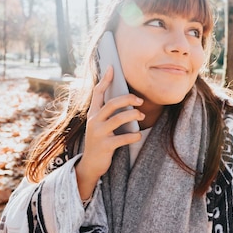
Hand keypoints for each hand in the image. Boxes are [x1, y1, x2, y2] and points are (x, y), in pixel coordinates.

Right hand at [75, 66, 143, 199]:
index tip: (112, 68)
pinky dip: (134, 136)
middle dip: (128, 99)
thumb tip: (124, 99)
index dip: (105, 80)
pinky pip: (123, 138)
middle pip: (112, 104)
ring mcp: (99, 134)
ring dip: (133, 115)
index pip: (98, 93)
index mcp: (92, 114)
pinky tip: (138, 135)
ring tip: (141, 116)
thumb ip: (106, 113)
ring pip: (119, 119)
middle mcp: (94, 121)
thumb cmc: (100, 141)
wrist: (90, 165)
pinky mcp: (105, 146)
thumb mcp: (99, 125)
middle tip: (140, 100)